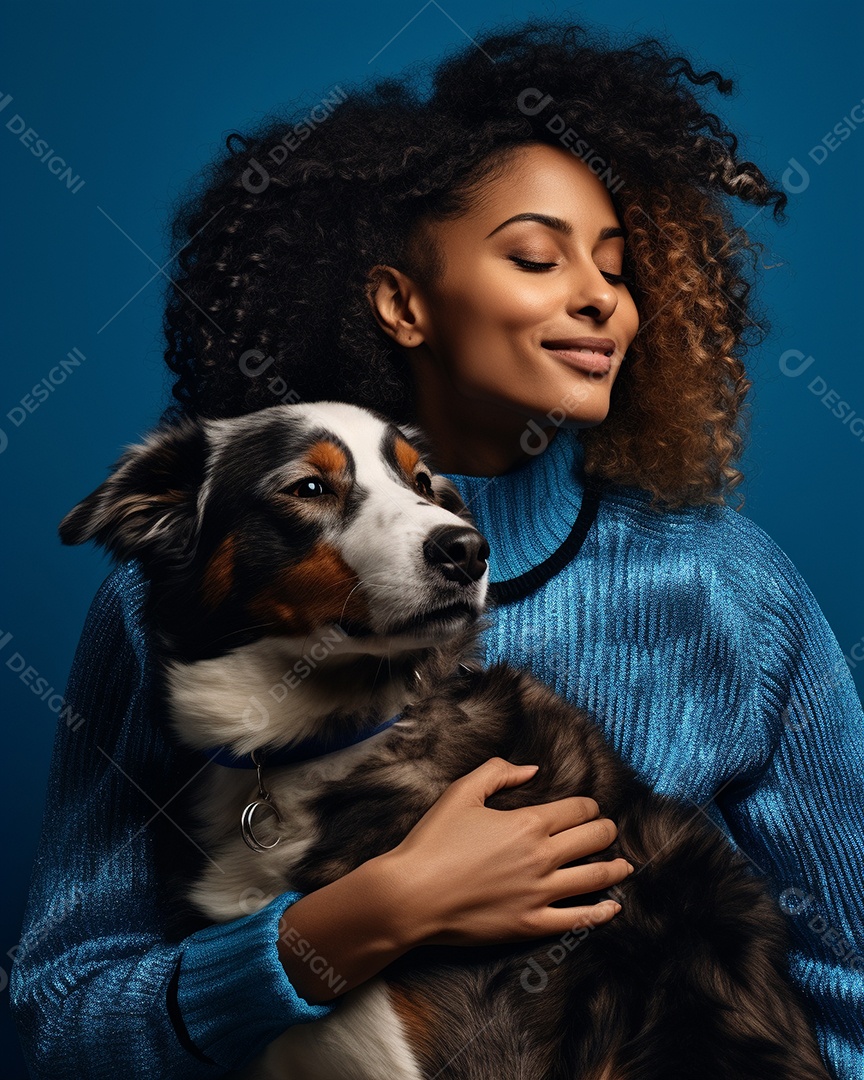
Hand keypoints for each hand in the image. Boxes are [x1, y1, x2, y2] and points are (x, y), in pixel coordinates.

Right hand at [377, 756, 632, 947]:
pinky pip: (577, 920)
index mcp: (527, 823)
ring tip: (623, 864)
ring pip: (594, 878)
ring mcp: (539, 894)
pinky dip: (600, 913)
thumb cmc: (433, 841)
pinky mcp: (531, 924)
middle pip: (592, 840)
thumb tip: (532, 770)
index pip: (577, 811)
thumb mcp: (462, 792)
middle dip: (605, 831)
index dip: (589, 807)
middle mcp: (541, 857)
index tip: (590, 808)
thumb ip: (498, 771)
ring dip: (613, 868)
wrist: (413, 894)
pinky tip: (613, 908)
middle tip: (607, 830)